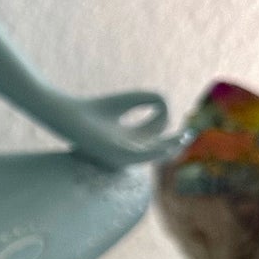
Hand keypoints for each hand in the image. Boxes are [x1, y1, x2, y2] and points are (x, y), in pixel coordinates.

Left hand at [60, 89, 181, 169]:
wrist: (68, 117)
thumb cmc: (97, 108)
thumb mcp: (131, 101)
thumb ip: (154, 100)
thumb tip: (168, 108)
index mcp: (131, 142)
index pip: (156, 138)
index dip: (167, 126)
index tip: (170, 112)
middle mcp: (129, 152)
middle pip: (158, 150)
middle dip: (174, 143)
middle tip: (189, 133)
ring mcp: (124, 157)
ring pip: (153, 156)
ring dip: (170, 147)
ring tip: (183, 137)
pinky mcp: (117, 158)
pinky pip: (142, 157)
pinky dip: (156, 151)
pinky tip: (167, 144)